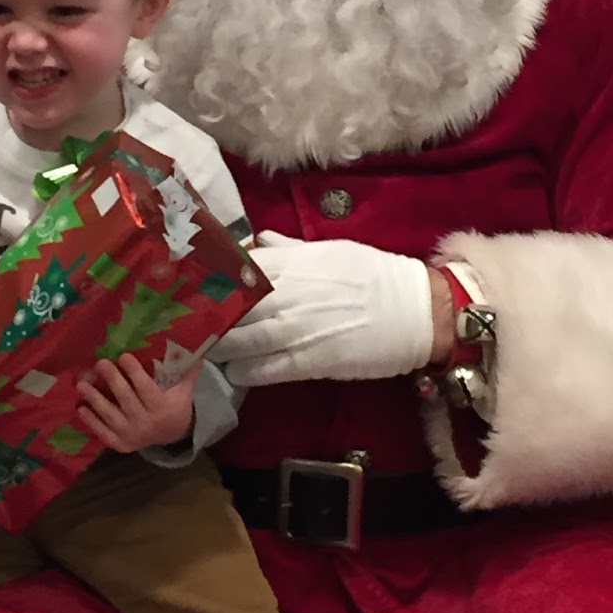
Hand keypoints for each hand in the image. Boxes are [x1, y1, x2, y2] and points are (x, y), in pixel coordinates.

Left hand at [76, 355, 200, 452]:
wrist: (171, 436)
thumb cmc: (175, 406)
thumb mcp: (184, 390)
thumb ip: (187, 372)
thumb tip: (195, 349)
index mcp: (163, 408)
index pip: (146, 389)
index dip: (134, 373)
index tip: (123, 356)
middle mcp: (146, 423)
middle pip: (126, 400)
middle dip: (113, 380)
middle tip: (100, 363)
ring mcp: (132, 435)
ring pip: (111, 416)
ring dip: (95, 400)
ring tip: (81, 384)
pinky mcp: (121, 444)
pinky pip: (104, 433)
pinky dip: (92, 421)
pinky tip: (81, 408)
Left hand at [210, 232, 433, 386]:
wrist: (417, 311)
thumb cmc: (375, 276)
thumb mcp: (332, 251)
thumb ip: (290, 249)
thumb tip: (257, 240)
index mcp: (292, 262)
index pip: (236, 269)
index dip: (213, 282)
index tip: (198, 289)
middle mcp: (287, 293)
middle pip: (230, 307)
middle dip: (209, 318)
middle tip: (196, 328)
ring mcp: (295, 329)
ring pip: (241, 340)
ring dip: (221, 348)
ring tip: (211, 352)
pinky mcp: (308, 362)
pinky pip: (264, 369)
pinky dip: (245, 372)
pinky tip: (237, 372)